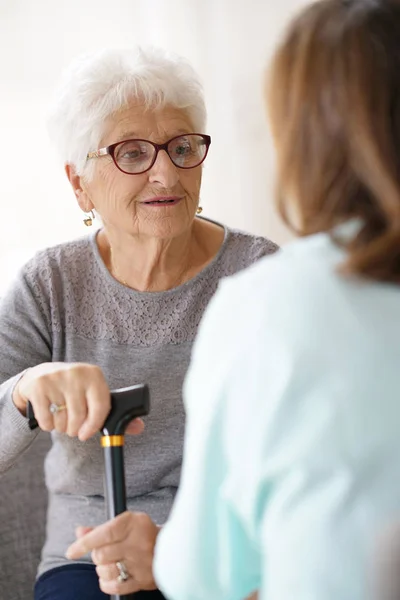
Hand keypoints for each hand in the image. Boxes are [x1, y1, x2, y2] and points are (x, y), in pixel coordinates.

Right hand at [13, 362, 143, 440]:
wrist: (41, 373)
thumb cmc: (74, 389)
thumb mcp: (93, 394)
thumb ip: (115, 412)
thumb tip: (139, 427)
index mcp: (95, 375)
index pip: (101, 407)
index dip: (94, 426)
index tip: (86, 434)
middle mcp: (77, 373)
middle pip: (79, 418)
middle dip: (75, 429)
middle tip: (72, 425)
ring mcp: (56, 378)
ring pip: (62, 421)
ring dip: (62, 427)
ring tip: (61, 416)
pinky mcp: (39, 386)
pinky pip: (46, 421)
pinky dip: (47, 425)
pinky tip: (49, 413)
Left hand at [66, 511, 159, 594]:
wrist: (172, 549)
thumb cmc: (144, 534)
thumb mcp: (126, 523)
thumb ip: (101, 528)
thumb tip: (79, 532)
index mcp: (134, 523)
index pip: (104, 533)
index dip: (84, 543)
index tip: (72, 552)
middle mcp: (138, 542)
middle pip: (101, 554)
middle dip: (97, 555)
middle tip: (104, 552)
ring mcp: (141, 563)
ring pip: (106, 571)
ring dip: (102, 569)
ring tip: (110, 563)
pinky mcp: (142, 580)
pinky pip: (114, 587)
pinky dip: (107, 583)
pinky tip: (111, 576)